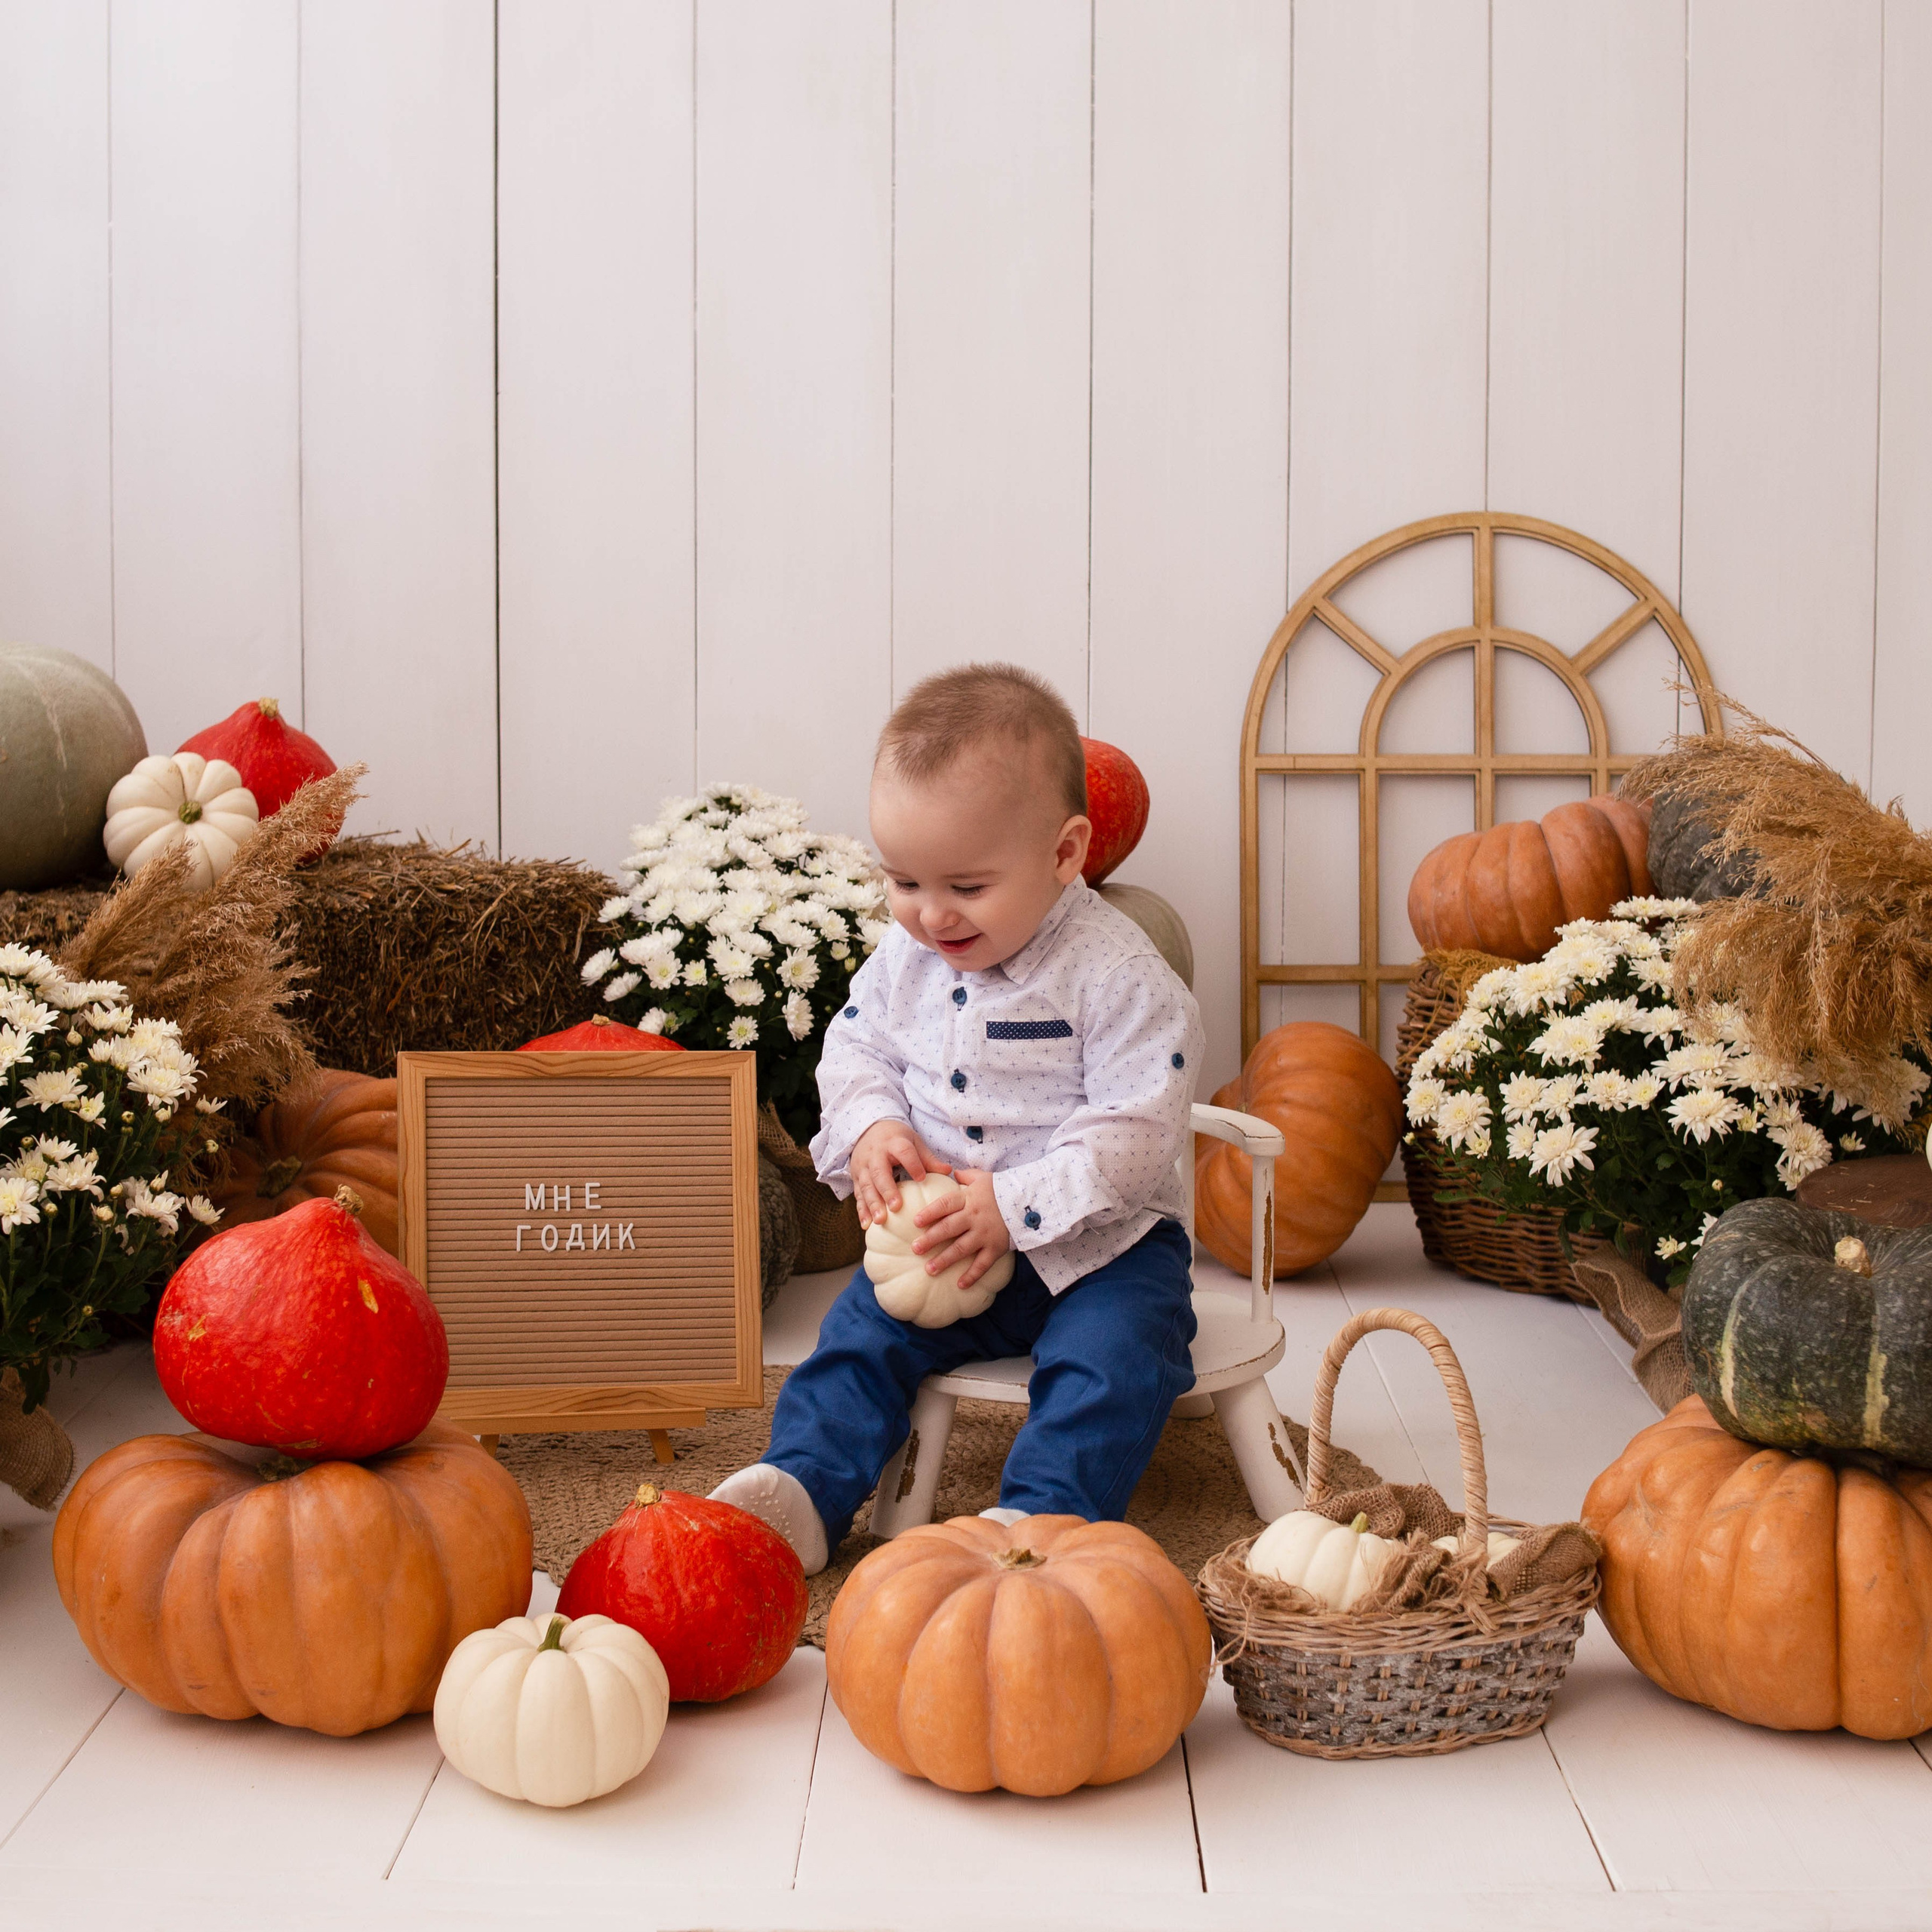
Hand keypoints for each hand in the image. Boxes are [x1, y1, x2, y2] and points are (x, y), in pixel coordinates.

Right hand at [850, 1118, 950, 1228]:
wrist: (869, 1129)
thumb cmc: (896, 1139)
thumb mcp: (913, 1142)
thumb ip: (928, 1158)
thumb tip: (948, 1172)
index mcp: (894, 1143)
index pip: (903, 1152)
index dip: (912, 1164)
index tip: (921, 1178)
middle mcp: (876, 1154)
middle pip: (880, 1172)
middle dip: (887, 1190)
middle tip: (896, 1207)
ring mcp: (863, 1166)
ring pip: (867, 1186)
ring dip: (872, 1204)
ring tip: (880, 1221)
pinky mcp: (856, 1177)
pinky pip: (858, 1194)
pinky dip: (861, 1210)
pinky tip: (867, 1225)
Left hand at [912, 1167, 1010, 1290]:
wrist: (1031, 1201)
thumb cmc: (1004, 1188)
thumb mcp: (984, 1177)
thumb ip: (966, 1176)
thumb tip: (952, 1172)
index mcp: (969, 1198)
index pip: (945, 1204)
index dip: (930, 1213)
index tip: (916, 1222)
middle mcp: (974, 1217)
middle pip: (948, 1228)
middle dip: (930, 1239)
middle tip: (915, 1248)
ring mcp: (985, 1234)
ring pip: (961, 1249)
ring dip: (944, 1260)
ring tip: (929, 1269)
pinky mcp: (996, 1247)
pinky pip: (982, 1264)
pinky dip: (972, 1275)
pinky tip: (960, 1285)